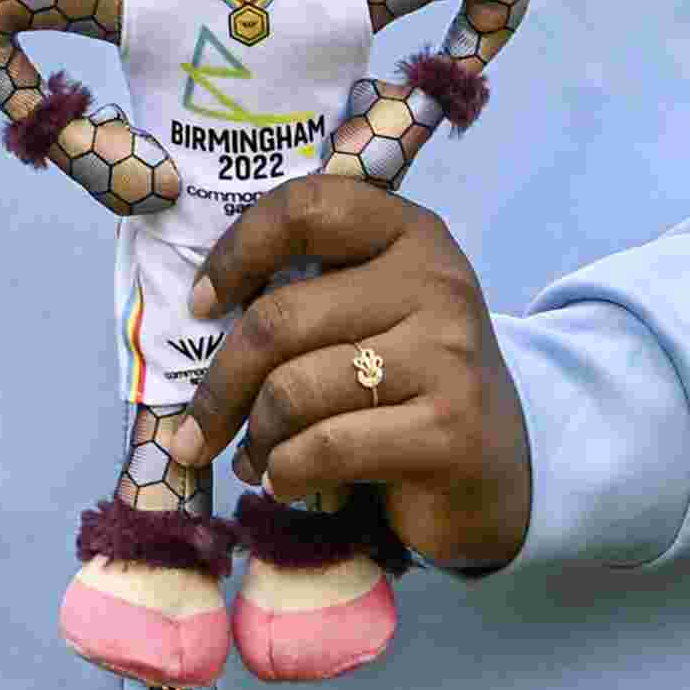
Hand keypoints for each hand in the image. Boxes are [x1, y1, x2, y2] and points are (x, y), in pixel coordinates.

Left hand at [187, 178, 532, 570]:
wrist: (495, 469)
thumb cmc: (401, 382)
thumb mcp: (363, 314)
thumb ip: (301, 289)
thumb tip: (194, 313)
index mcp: (408, 234)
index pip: (305, 209)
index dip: (236, 252)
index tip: (201, 304)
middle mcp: (437, 284)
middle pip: (279, 319)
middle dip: (220, 386)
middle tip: (195, 430)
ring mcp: (450, 356)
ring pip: (295, 389)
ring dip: (257, 437)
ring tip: (253, 458)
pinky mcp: (453, 430)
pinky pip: (327, 445)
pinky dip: (287, 470)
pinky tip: (283, 481)